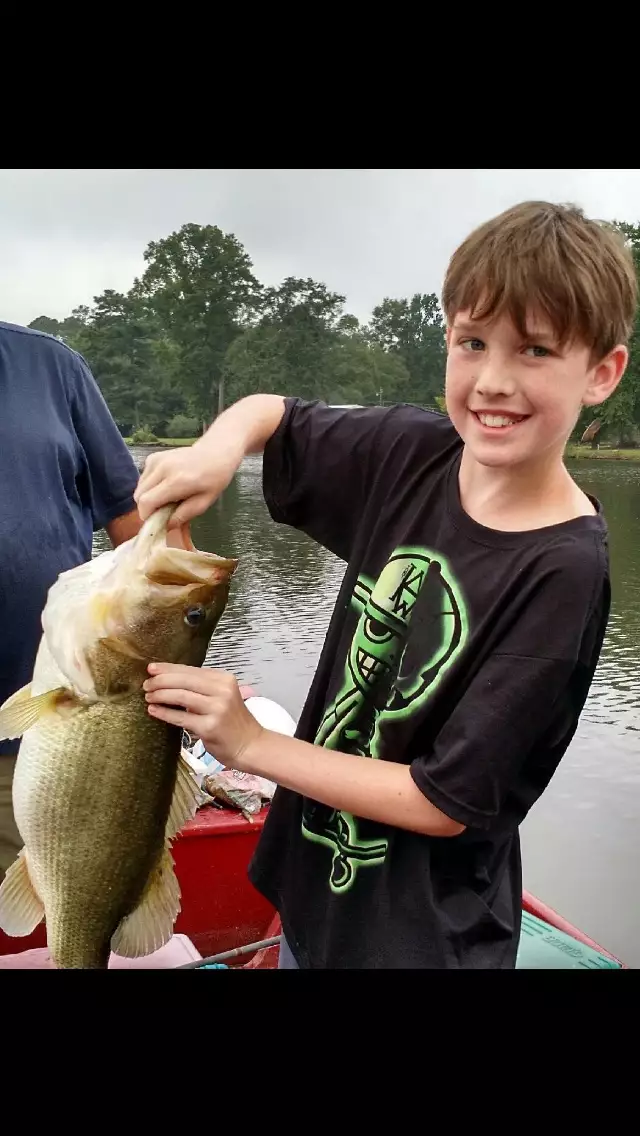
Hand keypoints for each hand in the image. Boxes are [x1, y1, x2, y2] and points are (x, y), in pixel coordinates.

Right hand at [134, 438, 241, 527]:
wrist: (215, 452)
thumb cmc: (214, 479)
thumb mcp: (205, 502)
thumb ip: (184, 515)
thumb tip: (166, 526)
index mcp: (177, 481)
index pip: (146, 502)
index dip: (146, 515)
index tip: (155, 521)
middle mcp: (162, 468)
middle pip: (139, 495)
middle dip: (147, 507)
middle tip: (162, 511)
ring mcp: (156, 460)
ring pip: (139, 487)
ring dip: (148, 497)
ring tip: (166, 497)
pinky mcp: (153, 457)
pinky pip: (143, 478)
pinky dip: (149, 486)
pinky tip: (164, 485)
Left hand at [143, 664, 263, 768]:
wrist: (250, 745)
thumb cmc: (233, 722)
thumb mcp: (223, 697)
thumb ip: (202, 687)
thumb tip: (169, 680)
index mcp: (224, 679)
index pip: (191, 670)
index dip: (169, 668)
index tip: (151, 668)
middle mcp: (222, 691)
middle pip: (184, 680)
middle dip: (161, 680)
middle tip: (146, 684)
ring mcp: (217, 709)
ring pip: (180, 696)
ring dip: (160, 695)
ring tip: (148, 696)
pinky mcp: (209, 727)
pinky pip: (181, 718)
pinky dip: (164, 713)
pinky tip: (153, 710)